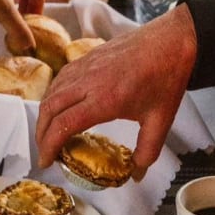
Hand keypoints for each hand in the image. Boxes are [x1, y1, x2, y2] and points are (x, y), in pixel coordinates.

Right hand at [35, 3, 196, 177]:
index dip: (49, 146)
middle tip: (44, 151)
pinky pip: (60, 79)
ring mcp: (86, 66)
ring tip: (48, 133)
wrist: (173, 40)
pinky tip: (59, 108)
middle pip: (50, 108)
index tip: (46, 161)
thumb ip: (146, 152)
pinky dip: (53, 96)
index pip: (64, 125)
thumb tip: (136, 175)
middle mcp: (89, 81)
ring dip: (44, 115)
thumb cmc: (167, 78)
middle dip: (41, 134)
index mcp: (105, 99)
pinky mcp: (87, 57)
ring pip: (51, 91)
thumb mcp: (161, 122)